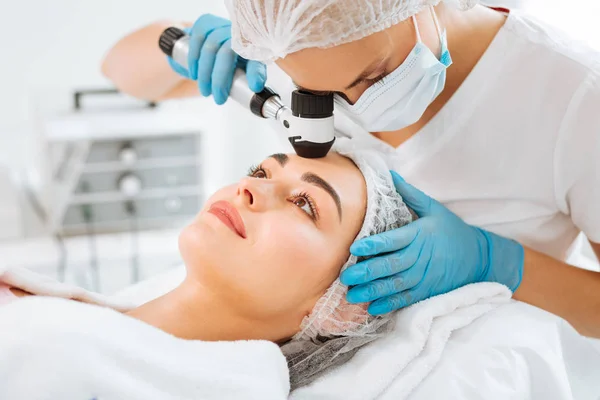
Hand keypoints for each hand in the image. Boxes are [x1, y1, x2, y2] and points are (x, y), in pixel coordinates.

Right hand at [167, 14, 266, 104]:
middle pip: (228, 53)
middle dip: (220, 79)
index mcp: (255, 48)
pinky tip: (194, 73)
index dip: (256, 72)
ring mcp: (224, 27)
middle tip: (218, 99)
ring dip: (205, 72)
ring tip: (205, 91)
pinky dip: (194, 57)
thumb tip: (255, 93)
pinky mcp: (208, 22)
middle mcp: (240, 34)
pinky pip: (198, 36)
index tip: (254, 87)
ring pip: (211, 47)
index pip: (256, 58)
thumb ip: (247, 82)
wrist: (218, 46)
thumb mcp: (244, 74)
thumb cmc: (235, 64)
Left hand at [340, 171, 523, 314]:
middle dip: (367, 272)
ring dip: (373, 291)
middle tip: (345, 276)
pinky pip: (407, 299)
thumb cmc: (451, 230)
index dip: (374, 245)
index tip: (354, 247)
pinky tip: (373, 309)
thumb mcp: (434, 208)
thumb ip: (410, 193)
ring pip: (396, 285)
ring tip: (352, 295)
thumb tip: (389, 174)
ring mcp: (424, 276)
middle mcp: (420, 257)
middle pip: (391, 265)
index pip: (393, 240)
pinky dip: (390, 305)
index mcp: (419, 235)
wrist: (479, 258)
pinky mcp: (427, 291)